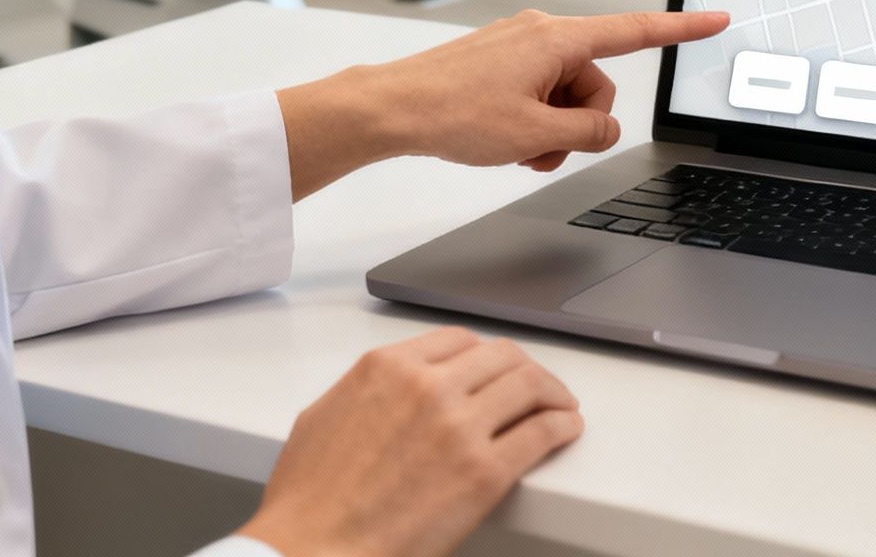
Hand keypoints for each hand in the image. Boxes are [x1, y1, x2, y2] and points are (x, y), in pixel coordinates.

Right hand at [235, 326, 581, 556]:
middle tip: (537, 386)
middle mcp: (428, 386)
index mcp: (388, 367)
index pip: (458, 340)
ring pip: (529, 385)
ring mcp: (460, 426)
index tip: (495, 367)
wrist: (312, 549)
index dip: (485, 354)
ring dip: (552, 392)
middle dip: (524, 369)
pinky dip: (562, 425)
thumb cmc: (309, 500)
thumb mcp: (324, 415)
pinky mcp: (484, 471)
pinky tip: (566, 428)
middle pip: (501, 357)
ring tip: (561, 405)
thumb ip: (367, 389)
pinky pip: (541, 432)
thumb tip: (391, 389)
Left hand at [278, 9, 728, 195]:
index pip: (635, 32)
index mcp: (558, 39)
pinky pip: (539, 92)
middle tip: (543, 148)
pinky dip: (532, 120)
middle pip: (596, 83)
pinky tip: (505, 138)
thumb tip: (606, 130)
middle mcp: (541, 32)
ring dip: (553, 128)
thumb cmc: (452, 113)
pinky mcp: (501, 61)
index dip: (680, 30)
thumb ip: (587, 133)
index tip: (715, 20)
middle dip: (580, 122)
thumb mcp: (535, 135)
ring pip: (566, 94)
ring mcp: (519, 45)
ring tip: (517, 148)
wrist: (392, 109)